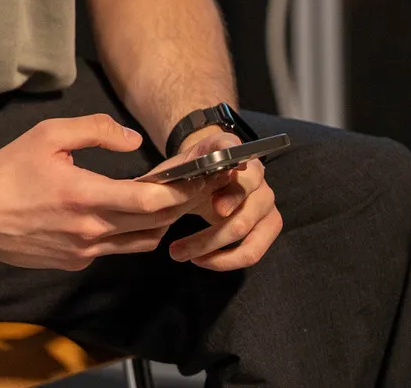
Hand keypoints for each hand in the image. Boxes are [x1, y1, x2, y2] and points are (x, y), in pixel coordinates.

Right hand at [0, 115, 194, 270]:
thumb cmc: (10, 168)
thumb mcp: (48, 134)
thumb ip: (95, 130)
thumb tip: (133, 141)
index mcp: (85, 195)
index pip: (150, 201)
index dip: (178, 191)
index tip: (194, 177)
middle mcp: (90, 229)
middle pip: (155, 224)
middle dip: (178, 206)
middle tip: (190, 187)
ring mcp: (84, 251)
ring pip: (141, 243)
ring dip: (159, 224)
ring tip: (163, 202)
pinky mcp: (76, 262)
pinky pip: (114, 250)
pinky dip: (127, 233)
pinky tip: (122, 215)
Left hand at [150, 127, 282, 269]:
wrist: (207, 169)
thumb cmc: (190, 170)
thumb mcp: (175, 167)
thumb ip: (165, 176)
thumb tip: (140, 192)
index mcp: (230, 150)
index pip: (234, 157)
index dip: (230, 181)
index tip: (216, 207)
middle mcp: (256, 172)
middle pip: (242, 207)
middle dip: (211, 233)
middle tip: (176, 248)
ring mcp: (266, 198)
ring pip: (245, 232)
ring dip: (212, 250)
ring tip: (181, 255)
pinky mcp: (270, 222)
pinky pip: (254, 250)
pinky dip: (227, 260)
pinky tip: (202, 260)